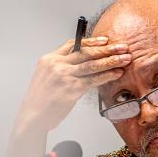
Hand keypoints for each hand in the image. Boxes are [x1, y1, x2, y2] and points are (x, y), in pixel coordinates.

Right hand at [15, 36, 130, 133]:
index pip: (73, 44)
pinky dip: (107, 76)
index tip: (105, 40)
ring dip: (111, 60)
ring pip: (93, 64)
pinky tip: (116, 74)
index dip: (91, 41)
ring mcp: (64, 76)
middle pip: (86, 52)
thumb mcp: (45, 77)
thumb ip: (61, 68)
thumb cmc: (40, 100)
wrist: (32, 116)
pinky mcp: (72, 89)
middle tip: (122, 47)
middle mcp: (57, 64)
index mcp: (49, 59)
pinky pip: (94, 80)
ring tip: (125, 59)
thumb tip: (83, 65)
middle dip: (107, 49)